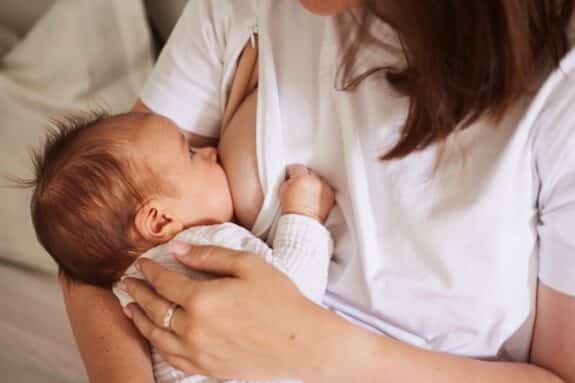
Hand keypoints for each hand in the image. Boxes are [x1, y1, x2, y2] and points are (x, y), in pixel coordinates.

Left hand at [121, 243, 341, 380]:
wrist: (301, 342)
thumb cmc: (280, 299)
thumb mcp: (248, 265)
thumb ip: (210, 256)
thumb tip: (178, 249)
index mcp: (202, 299)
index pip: (164, 281)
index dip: (149, 270)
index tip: (141, 263)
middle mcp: (193, 328)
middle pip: (154, 308)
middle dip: (137, 293)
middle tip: (126, 283)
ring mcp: (198, 352)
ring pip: (156, 335)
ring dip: (138, 319)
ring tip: (128, 308)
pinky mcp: (207, 368)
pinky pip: (171, 357)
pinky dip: (156, 344)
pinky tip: (153, 336)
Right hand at [280, 164, 334, 222]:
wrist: (302, 221)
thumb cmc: (291, 208)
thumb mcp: (283, 190)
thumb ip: (289, 179)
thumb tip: (292, 177)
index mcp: (301, 177)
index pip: (297, 167)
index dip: (292, 172)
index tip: (291, 175)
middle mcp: (314, 180)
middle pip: (309, 172)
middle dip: (304, 177)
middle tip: (300, 185)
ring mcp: (324, 187)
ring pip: (318, 179)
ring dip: (314, 182)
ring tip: (308, 191)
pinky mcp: (330, 194)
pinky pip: (326, 187)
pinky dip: (321, 190)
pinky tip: (315, 196)